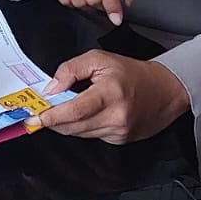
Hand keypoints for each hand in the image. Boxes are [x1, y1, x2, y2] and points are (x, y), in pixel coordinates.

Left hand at [33, 51, 189, 145]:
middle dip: (52, 121)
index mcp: (110, 93)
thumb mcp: (99, 59)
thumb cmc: (132, 73)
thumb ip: (71, 70)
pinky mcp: (120, 141)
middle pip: (74, 126)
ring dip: (65, 125)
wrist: (164, 90)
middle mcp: (116, 116)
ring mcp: (119, 132)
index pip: (75, 110)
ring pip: (79, 134)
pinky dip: (80, 127)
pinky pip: (90, 137)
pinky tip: (82, 115)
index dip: (52, 115)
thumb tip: (51, 88)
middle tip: (37, 114)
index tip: (36, 116)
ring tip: (58, 112)